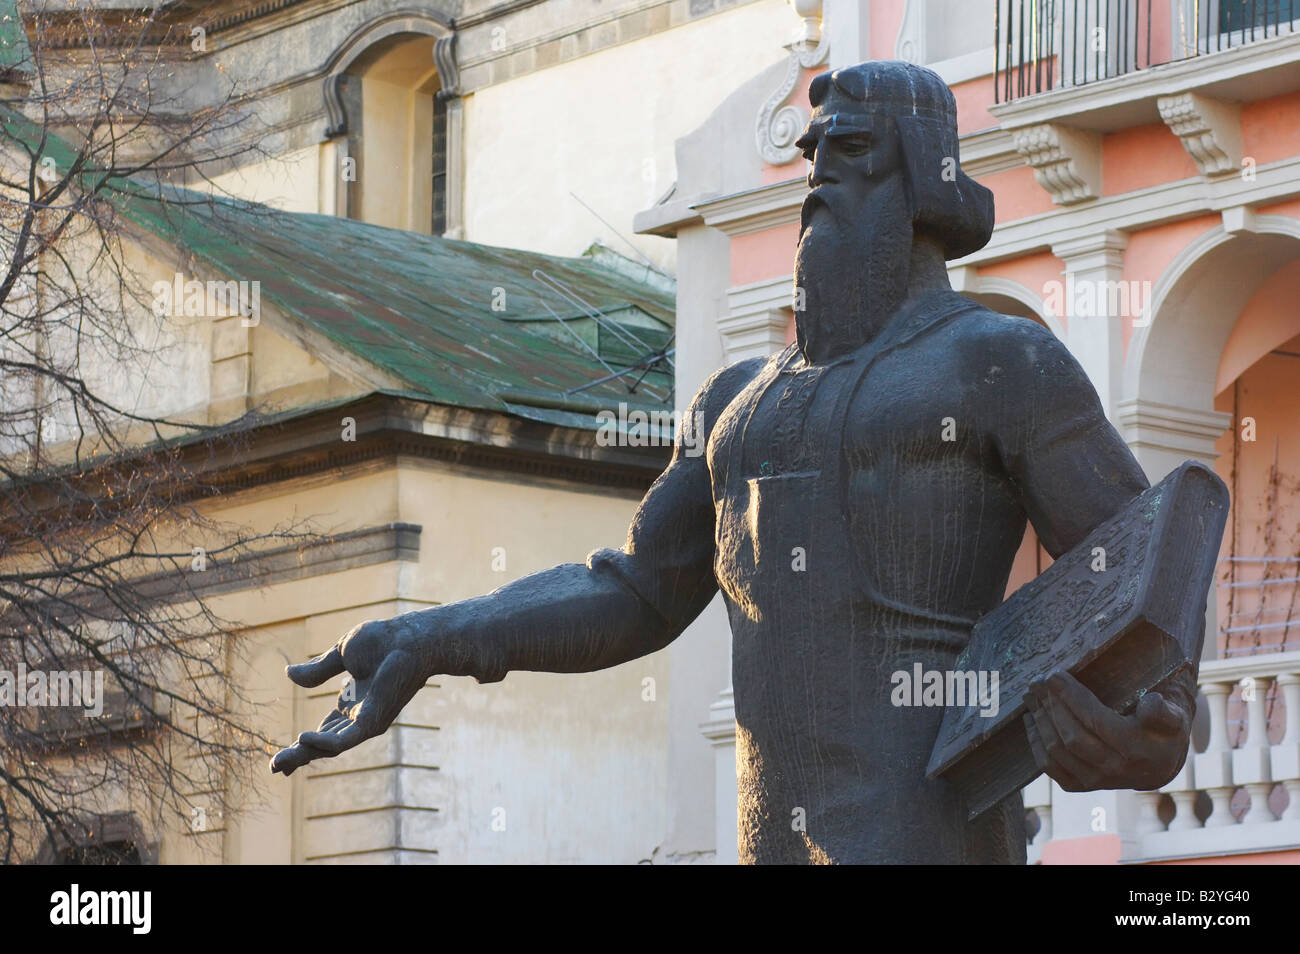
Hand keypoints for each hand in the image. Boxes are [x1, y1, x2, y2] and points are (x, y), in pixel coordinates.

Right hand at [270, 618, 430, 775]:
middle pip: (323, 745)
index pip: (322, 731)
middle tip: (274, 769)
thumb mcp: (342, 654)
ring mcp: (366, 721)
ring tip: (279, 764)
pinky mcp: (373, 720)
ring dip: (304, 755)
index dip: (301, 745)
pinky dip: (324, 742)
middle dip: (299, 757)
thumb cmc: (385, 641)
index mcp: (351, 704)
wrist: (410, 637)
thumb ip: (318, 669)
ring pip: (330, 747)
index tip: (277, 759)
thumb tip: (288, 674)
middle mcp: (358, 717)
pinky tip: (303, 738)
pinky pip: (346, 738)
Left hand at [1022, 671, 1190, 791]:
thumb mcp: (1173, 714)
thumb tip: (1150, 702)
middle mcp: (1116, 770)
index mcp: (1138, 749)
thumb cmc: (1162, 728)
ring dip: (1040, 720)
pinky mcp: (1081, 785)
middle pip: (1071, 735)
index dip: (1071, 696)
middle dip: (1051, 705)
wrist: (1159, 761)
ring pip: (1057, 751)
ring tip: (1031, 694)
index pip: (1095, 721)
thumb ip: (1164, 711)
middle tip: (1038, 680)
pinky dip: (1035, 742)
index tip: (1054, 674)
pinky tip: (1031, 719)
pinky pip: (1050, 766)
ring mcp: (1096, 781)